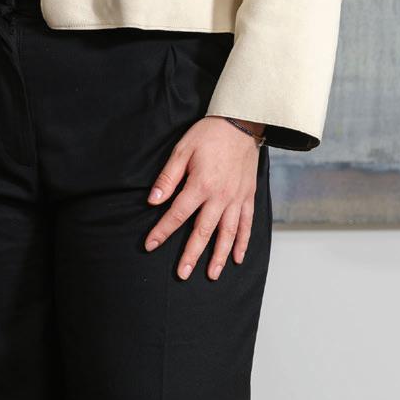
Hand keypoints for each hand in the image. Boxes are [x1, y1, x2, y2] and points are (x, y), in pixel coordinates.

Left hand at [145, 116, 261, 278]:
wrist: (241, 123)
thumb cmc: (209, 135)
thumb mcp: (181, 150)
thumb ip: (168, 178)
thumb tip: (152, 201)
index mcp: (201, 185)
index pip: (177, 215)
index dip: (162, 231)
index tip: (150, 245)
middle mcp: (220, 197)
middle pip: (203, 232)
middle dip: (191, 255)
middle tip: (182, 274)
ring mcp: (237, 199)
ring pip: (228, 234)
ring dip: (219, 256)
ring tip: (212, 275)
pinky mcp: (248, 197)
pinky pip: (247, 224)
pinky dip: (243, 242)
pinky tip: (237, 258)